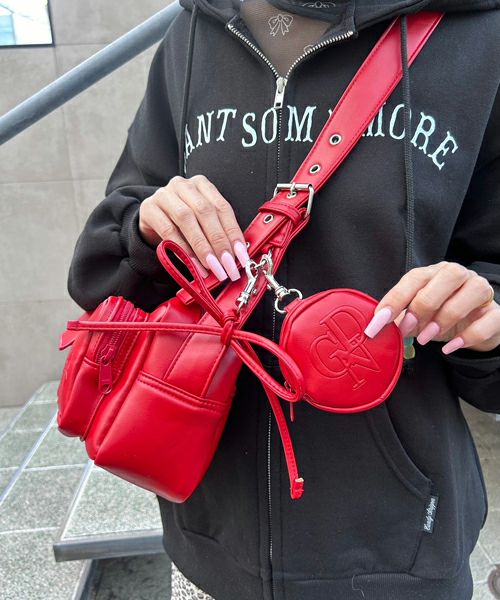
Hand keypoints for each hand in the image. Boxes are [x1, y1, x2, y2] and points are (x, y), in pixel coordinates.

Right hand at [139, 174, 249, 280]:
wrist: (151, 220)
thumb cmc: (181, 223)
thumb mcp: (202, 223)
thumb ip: (218, 234)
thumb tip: (236, 257)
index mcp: (202, 185)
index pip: (223, 208)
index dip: (234, 233)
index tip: (242, 256)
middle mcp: (184, 186)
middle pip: (205, 212)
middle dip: (219, 242)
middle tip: (227, 265)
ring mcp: (164, 195)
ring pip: (187, 219)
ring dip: (202, 247)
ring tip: (212, 267)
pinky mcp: (149, 209)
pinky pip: (168, 230)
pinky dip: (183, 249)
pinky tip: (193, 264)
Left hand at [363, 261, 499, 353]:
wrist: (471, 330)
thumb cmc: (439, 317)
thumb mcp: (415, 317)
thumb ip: (398, 318)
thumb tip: (377, 327)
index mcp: (434, 273)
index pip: (415, 278)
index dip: (394, 299)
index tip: (378, 322)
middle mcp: (459, 276)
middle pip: (447, 277)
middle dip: (423, 305)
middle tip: (407, 328)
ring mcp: (481, 291)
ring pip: (471, 293)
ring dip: (445, 318)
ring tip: (426, 338)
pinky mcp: (496, 313)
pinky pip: (488, 320)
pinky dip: (468, 336)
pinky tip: (450, 347)